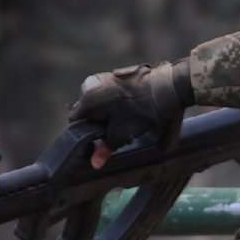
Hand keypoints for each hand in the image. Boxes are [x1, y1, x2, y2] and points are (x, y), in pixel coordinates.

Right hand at [69, 61, 192, 167]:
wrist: (163, 90)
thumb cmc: (140, 112)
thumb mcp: (121, 134)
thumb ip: (105, 148)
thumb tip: (95, 164)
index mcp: (88, 99)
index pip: (75, 119)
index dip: (83, 132)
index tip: (93, 139)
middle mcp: (91, 84)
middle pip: (86, 109)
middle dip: (96, 121)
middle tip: (110, 130)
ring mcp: (104, 77)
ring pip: (97, 100)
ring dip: (105, 111)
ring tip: (121, 119)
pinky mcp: (116, 75)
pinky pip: (108, 91)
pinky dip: (113, 100)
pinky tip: (127, 107)